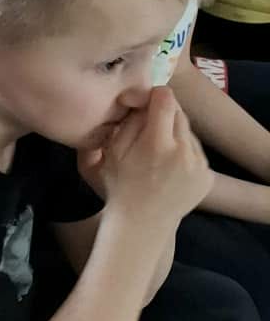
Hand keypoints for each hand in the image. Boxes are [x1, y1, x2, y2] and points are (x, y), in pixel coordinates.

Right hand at [86, 88, 209, 228]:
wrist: (142, 223)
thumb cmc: (120, 186)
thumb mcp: (113, 151)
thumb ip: (130, 122)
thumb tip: (143, 100)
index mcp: (157, 143)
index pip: (165, 99)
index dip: (155, 96)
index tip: (146, 104)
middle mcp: (184, 151)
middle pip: (179, 113)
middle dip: (164, 116)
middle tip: (148, 130)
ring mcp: (200, 165)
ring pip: (188, 133)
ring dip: (175, 135)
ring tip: (159, 155)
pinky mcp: (208, 177)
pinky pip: (197, 153)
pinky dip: (185, 154)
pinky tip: (170, 169)